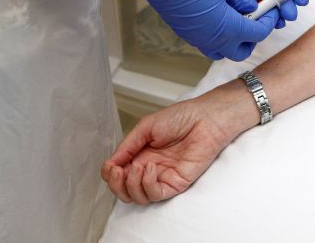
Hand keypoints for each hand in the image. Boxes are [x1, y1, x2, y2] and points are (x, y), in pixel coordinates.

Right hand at [102, 87, 256, 203]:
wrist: (205, 118)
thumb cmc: (181, 117)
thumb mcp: (146, 126)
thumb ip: (128, 145)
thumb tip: (111, 163)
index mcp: (141, 155)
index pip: (118, 174)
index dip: (110, 174)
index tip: (110, 165)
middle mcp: (150, 168)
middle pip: (125, 190)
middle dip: (116, 184)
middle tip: (117, 170)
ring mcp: (163, 177)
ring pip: (138, 197)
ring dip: (131, 184)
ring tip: (137, 166)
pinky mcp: (176, 183)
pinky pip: (156, 194)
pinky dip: (147, 184)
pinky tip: (149, 168)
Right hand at [120, 0, 277, 60]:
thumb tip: (250, 6)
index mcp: (230, 28)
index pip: (259, 33)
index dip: (268, 22)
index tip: (270, 12)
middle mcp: (216, 40)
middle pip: (242, 51)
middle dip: (253, 38)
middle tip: (256, 21)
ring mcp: (200, 40)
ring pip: (224, 52)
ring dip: (234, 42)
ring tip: (237, 22)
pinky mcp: (189, 36)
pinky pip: (209, 44)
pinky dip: (219, 38)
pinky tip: (219, 19)